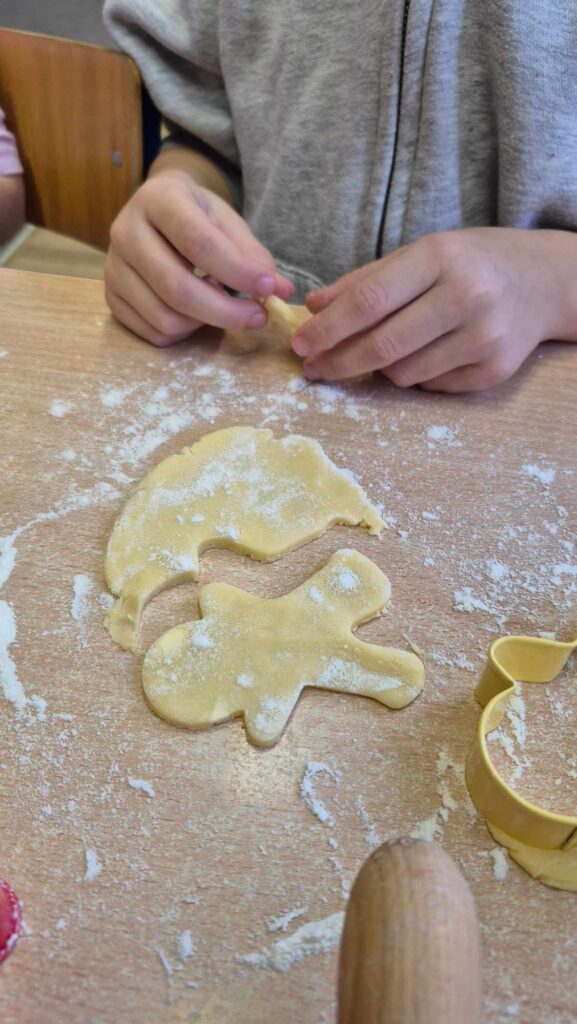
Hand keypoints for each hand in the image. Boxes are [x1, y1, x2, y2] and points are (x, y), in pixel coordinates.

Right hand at [105, 169, 292, 345]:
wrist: (155, 211)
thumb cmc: (196, 216)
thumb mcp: (226, 221)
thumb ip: (253, 254)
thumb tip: (281, 290)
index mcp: (157, 199)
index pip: (197, 241)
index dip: (236, 270)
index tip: (268, 289)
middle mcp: (125, 231)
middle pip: (176, 287)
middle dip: (225, 312)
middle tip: (258, 317)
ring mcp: (114, 268)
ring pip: (165, 317)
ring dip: (205, 323)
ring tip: (222, 306)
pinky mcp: (111, 298)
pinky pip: (154, 333)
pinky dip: (185, 332)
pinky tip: (197, 312)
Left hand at [293, 228, 566, 391]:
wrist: (542, 281)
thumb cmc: (469, 264)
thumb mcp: (420, 255)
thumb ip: (365, 281)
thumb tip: (313, 308)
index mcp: (441, 258)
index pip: (370, 300)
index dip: (329, 328)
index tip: (301, 344)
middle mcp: (467, 296)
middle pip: (383, 345)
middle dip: (338, 361)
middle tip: (313, 367)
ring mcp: (484, 337)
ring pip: (403, 373)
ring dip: (377, 368)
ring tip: (378, 350)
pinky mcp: (494, 370)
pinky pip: (430, 385)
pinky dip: (412, 375)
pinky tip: (419, 354)